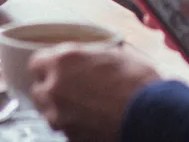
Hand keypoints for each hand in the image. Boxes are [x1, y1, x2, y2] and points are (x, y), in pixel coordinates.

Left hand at [29, 45, 160, 141]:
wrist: (153, 115)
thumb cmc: (138, 83)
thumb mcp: (113, 54)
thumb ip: (89, 56)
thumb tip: (87, 56)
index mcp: (62, 62)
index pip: (35, 63)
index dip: (47, 65)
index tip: (54, 66)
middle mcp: (55, 89)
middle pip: (37, 90)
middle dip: (50, 88)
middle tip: (69, 85)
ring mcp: (61, 117)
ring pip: (49, 112)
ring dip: (60, 108)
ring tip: (84, 104)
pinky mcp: (72, 138)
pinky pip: (65, 129)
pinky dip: (73, 124)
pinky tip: (92, 119)